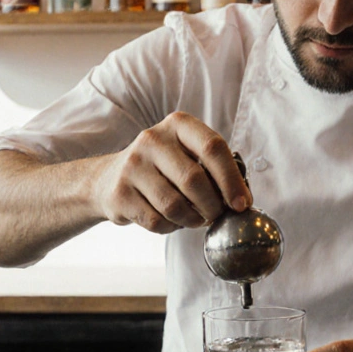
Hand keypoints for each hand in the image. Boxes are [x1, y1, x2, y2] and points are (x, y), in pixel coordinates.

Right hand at [94, 112, 250, 233]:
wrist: (110, 177)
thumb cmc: (164, 168)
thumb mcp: (187, 154)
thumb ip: (214, 170)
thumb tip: (242, 200)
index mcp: (178, 124)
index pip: (213, 147)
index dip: (231, 179)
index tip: (241, 203)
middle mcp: (152, 139)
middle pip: (194, 180)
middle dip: (212, 205)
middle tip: (216, 215)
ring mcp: (133, 165)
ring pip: (174, 205)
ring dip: (192, 220)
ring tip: (195, 218)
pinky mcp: (119, 193)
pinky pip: (155, 221)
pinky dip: (171, 227)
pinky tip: (172, 220)